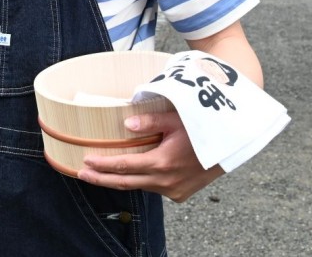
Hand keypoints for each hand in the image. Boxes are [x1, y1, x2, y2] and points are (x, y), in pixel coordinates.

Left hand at [76, 111, 223, 202]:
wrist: (230, 147)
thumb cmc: (202, 127)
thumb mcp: (176, 118)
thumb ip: (149, 121)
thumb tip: (126, 123)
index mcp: (163, 163)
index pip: (124, 166)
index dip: (103, 165)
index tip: (86, 161)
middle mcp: (166, 181)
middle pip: (126, 182)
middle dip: (101, 179)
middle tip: (81, 173)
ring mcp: (173, 190)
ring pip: (139, 186)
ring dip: (119, 180)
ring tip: (99, 174)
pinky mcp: (179, 193)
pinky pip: (154, 187)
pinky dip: (139, 181)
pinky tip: (128, 174)